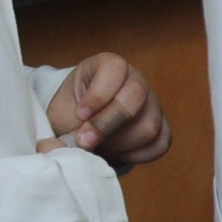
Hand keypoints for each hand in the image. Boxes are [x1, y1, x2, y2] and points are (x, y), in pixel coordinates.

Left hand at [40, 52, 171, 170]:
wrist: (77, 126)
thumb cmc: (69, 113)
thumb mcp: (60, 114)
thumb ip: (72, 125)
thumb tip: (86, 144)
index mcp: (109, 66)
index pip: (115, 69)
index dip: (98, 94)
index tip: (80, 115)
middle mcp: (136, 80)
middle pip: (137, 95)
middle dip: (108, 123)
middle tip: (86, 140)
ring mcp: (152, 104)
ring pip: (149, 126)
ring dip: (120, 144)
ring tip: (100, 146)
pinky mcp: (161, 127)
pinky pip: (159, 144)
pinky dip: (136, 155)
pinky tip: (116, 152)